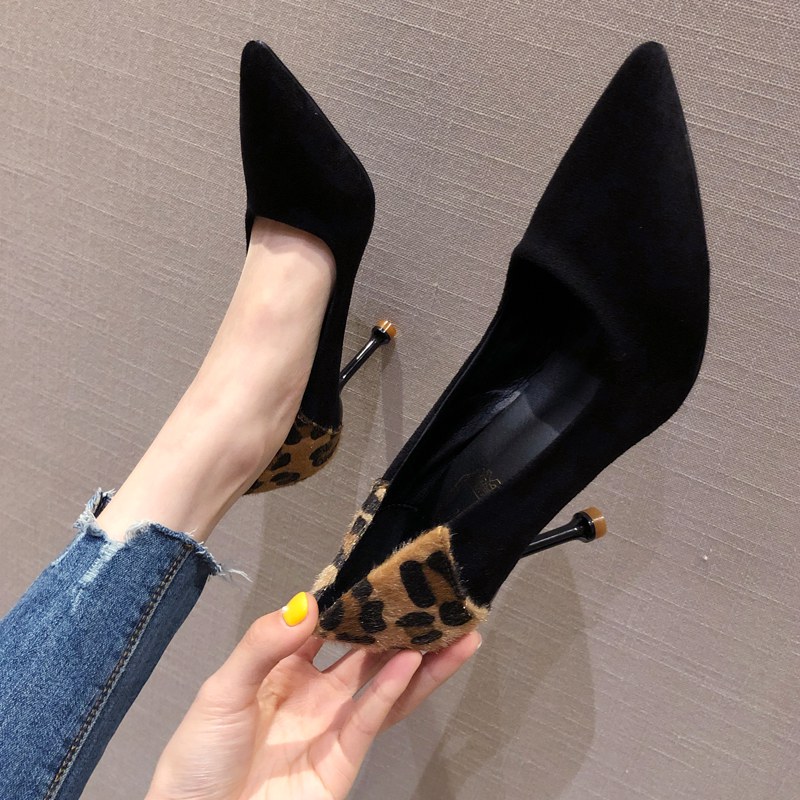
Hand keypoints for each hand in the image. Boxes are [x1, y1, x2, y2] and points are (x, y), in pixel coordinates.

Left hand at [146, 592, 479, 799]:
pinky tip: (414, 661)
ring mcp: (333, 722)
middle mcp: (316, 691)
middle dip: (401, 627)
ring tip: (453, 630)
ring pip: (386, 683)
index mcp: (285, 667)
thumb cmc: (199, 757)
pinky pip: (374, 717)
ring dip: (420, 658)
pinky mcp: (344, 756)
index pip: (330, 625)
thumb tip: (306, 602)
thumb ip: (263, 644)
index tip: (382, 575)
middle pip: (368, 652)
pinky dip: (395, 688)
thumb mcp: (224, 689)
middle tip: (434, 599)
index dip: (356, 602)